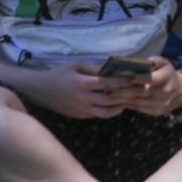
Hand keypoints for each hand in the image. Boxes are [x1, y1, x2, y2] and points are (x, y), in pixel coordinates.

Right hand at [26, 61, 141, 119]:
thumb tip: (114, 69)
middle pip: (110, 99)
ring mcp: (81, 109)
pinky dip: (110, 111)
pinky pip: (98, 115)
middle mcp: (82, 98)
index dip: (123, 81)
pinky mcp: (80, 116)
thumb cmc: (60, 74)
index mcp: (82, 83)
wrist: (40, 90)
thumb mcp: (76, 65)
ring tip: (132, 99)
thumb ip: (95, 68)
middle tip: (142, 91)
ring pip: (106, 112)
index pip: (107, 83)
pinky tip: (118, 105)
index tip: (136, 78)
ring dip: (121, 106)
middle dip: (128, 95)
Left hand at [111, 57, 181, 116]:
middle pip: (140, 92)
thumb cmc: (169, 74)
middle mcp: (164, 93)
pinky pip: (138, 108)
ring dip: (121, 98)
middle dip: (122, 90)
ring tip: (107, 94)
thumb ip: (153, 60)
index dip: (136, 78)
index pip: (150, 79)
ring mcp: (160, 105)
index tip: (121, 76)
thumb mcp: (165, 63)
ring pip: (137, 102)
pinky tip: (116, 100)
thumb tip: (140, 62)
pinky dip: (126, 104)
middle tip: (106, 87)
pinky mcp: (156, 112)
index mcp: (167, 78)